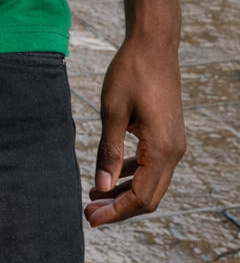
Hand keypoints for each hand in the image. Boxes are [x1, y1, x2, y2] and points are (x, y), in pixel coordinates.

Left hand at [84, 33, 185, 226]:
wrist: (154, 44)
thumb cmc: (131, 72)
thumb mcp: (112, 111)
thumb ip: (109, 151)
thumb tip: (101, 188)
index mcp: (162, 149)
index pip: (140, 197)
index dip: (114, 212)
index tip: (90, 219)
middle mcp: (174, 151)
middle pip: (148, 197)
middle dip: (119, 208)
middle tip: (88, 212)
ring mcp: (173, 143)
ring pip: (151, 182)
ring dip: (124, 193)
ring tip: (94, 196)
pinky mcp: (168, 134)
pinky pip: (152, 165)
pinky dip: (131, 175)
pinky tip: (109, 174)